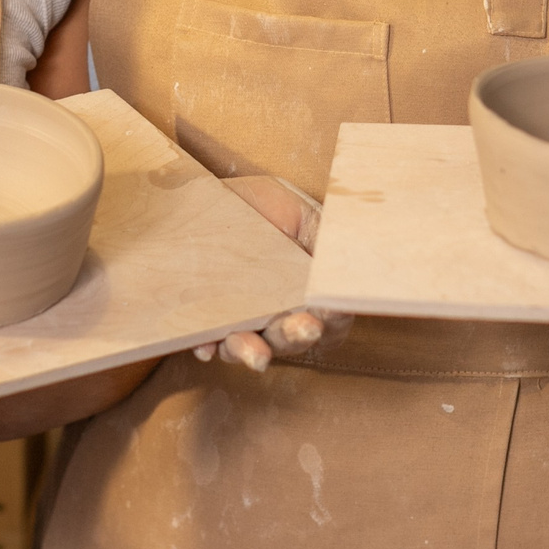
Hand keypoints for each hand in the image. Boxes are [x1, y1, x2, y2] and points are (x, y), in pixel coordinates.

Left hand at [194, 175, 351, 372]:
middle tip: (307, 327)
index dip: (334, 319)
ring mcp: (239, 319)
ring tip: (257, 353)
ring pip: (246, 346)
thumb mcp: (306, 221)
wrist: (225, 195)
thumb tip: (343, 264)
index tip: (335, 309)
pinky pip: (204, 338)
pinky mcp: (204, 316)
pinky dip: (206, 345)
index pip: (327, 322)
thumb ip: (326, 245)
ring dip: (252, 351)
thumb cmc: (272, 209)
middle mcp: (274, 316)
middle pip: (288, 340)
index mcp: (306, 298)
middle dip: (296, 336)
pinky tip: (207, 346)